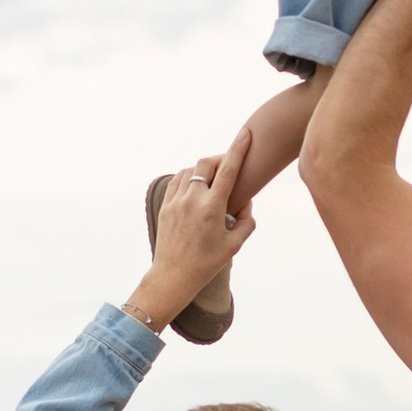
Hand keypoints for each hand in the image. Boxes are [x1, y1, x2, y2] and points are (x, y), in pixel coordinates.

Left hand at [127, 128, 254, 330]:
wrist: (173, 276)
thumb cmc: (206, 263)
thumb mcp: (235, 245)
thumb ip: (246, 221)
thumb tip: (246, 203)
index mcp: (212, 208)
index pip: (229, 169)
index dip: (238, 148)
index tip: (246, 133)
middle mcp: (192, 200)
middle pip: (206, 163)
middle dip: (220, 158)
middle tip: (230, 165)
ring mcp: (175, 201)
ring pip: (191, 170)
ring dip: (204, 169)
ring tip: (214, 180)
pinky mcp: (165, 206)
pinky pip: (177, 181)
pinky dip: (189, 178)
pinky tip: (196, 187)